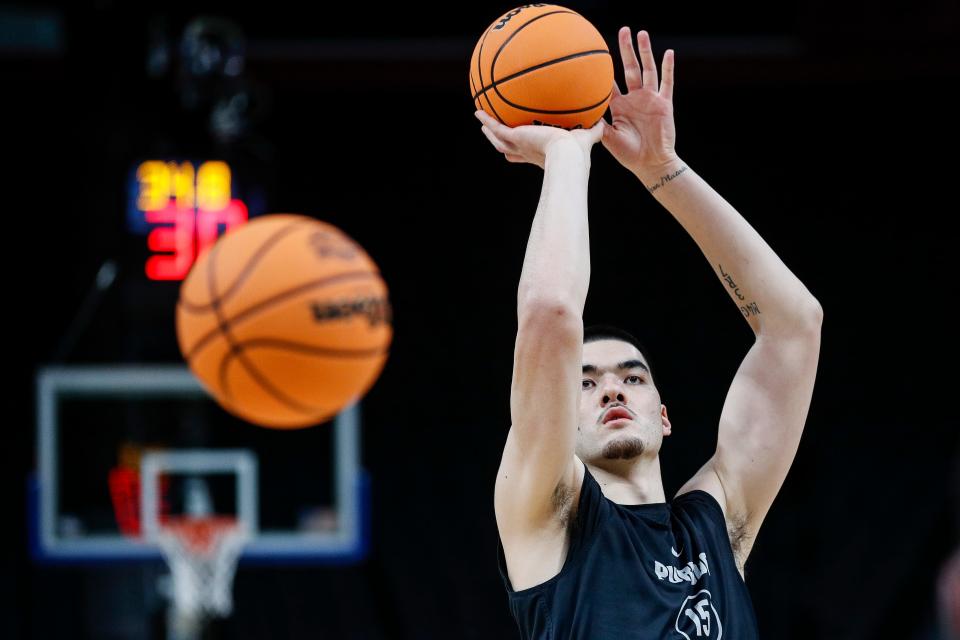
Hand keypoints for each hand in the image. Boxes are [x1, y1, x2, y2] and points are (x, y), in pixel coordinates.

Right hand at [475, 110, 603, 169]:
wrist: (568, 155)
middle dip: (502, 143)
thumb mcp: (588, 137)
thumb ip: (594, 129)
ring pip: (498, 140)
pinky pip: (496, 127)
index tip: (518, 148)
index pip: (528, 155)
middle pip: (509, 149)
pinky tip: (478, 111)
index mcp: (542, 155)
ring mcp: (520, 145)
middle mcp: (528, 151)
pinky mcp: (515, 137)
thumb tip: (603, 120)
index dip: (521, 152)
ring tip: (482, 122)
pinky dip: (487, 120)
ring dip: (489, 131)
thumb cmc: (580, 153)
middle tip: (494, 134)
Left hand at [602, 28, 678, 176]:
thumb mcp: (607, 137)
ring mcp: (650, 99)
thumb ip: (595, 123)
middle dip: (626, 49)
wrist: (651, 164)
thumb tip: (576, 113)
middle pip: (630, 68)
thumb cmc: (628, 154)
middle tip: (623, 30)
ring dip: (645, 52)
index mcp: (620, 105)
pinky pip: (667, 82)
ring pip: (648, 70)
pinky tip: (668, 53)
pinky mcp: (664, 104)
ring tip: (641, 33)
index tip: (597, 53)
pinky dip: (668, 68)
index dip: (605, 69)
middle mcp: (635, 98)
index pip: (611, 82)